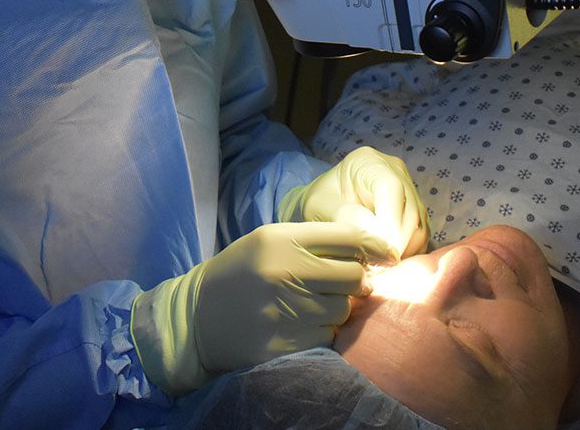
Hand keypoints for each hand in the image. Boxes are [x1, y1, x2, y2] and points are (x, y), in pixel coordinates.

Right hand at [131, 221, 393, 394]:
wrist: (197, 320)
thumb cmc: (240, 274)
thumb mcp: (268, 241)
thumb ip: (316, 240)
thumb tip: (377, 251)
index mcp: (280, 239)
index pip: (349, 237)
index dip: (372, 247)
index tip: (382, 256)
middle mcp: (285, 271)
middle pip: (354, 275)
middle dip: (352, 281)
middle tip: (333, 286)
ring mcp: (287, 309)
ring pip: (343, 310)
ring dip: (335, 310)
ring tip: (306, 306)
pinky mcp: (287, 342)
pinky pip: (327, 336)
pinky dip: (319, 332)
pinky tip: (296, 326)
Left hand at [279, 146, 430, 257]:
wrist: (322, 207)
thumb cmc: (316, 204)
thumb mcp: (318, 207)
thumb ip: (343, 216)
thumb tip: (374, 234)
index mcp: (369, 163)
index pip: (391, 188)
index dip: (390, 221)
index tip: (381, 250)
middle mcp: (395, 172)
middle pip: (410, 209)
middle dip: (397, 242)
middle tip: (379, 267)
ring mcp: (408, 191)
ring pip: (420, 226)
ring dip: (404, 251)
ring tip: (381, 268)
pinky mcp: (414, 212)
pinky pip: (420, 236)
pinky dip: (408, 253)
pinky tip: (387, 264)